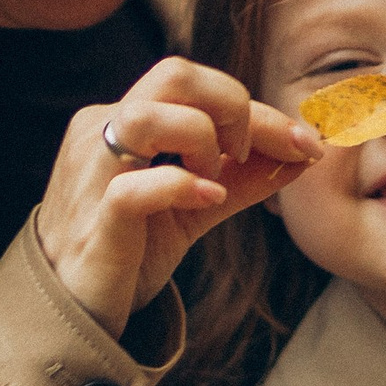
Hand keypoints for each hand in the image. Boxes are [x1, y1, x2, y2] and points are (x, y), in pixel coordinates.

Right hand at [35, 56, 319, 335]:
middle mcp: (101, 132)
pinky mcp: (94, 220)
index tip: (309, 145)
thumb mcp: (193, 207)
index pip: (197, 87)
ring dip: (201, 139)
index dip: (261, 112)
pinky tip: (208, 200)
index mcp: (122, 119)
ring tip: (214, 180)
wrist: (76, 312)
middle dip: (234, 106)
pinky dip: (181, 187)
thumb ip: (241, 179)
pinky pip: (132, 188)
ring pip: (147, 115)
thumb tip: (303, 156)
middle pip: (173, 74)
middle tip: (248, 155)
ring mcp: (92, 173)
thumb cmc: (130, 251)